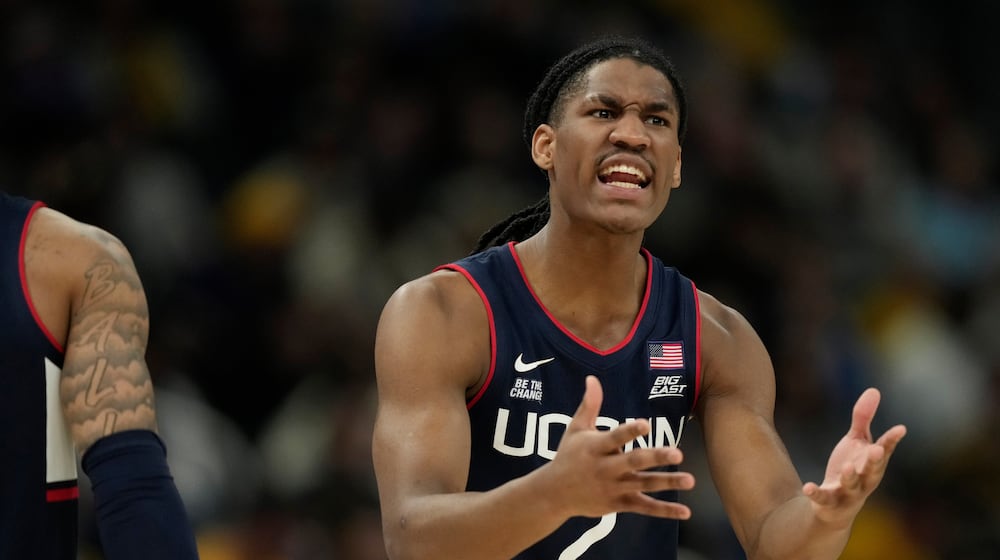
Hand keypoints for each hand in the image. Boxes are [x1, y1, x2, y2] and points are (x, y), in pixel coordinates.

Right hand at [545, 375, 694, 519]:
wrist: (553, 494)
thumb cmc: (568, 455)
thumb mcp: (575, 428)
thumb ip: (589, 404)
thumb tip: (592, 378)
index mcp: (595, 447)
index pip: (615, 437)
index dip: (630, 431)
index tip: (646, 424)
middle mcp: (606, 468)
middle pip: (634, 462)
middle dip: (655, 457)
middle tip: (677, 453)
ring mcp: (613, 488)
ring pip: (644, 485)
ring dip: (667, 482)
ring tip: (690, 479)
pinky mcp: (618, 504)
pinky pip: (644, 507)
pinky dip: (664, 511)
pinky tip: (685, 512)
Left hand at [803, 388, 905, 525]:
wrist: (835, 506)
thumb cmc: (851, 468)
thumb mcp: (856, 442)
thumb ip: (863, 418)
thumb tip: (874, 389)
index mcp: (872, 464)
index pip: (885, 451)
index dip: (892, 440)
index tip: (900, 428)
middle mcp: (864, 479)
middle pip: (872, 471)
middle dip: (875, 461)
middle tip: (877, 451)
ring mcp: (848, 493)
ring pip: (851, 485)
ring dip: (850, 477)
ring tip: (847, 467)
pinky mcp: (829, 502)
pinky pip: (823, 498)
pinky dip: (816, 493)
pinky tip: (807, 487)